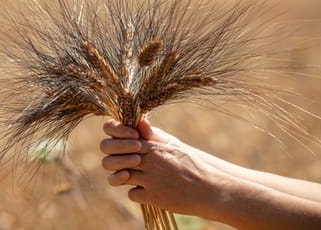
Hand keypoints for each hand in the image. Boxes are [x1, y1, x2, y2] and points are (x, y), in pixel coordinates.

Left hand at [100, 119, 223, 216]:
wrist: (210, 188)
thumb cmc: (191, 164)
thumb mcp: (172, 145)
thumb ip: (152, 136)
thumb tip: (139, 122)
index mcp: (151, 146)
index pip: (118, 139)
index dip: (116, 142)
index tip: (125, 146)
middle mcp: (147, 161)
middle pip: (110, 158)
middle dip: (113, 160)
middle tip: (124, 164)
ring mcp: (149, 179)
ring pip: (118, 177)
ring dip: (121, 177)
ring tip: (131, 177)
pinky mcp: (152, 197)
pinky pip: (132, 194)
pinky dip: (137, 194)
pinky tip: (146, 191)